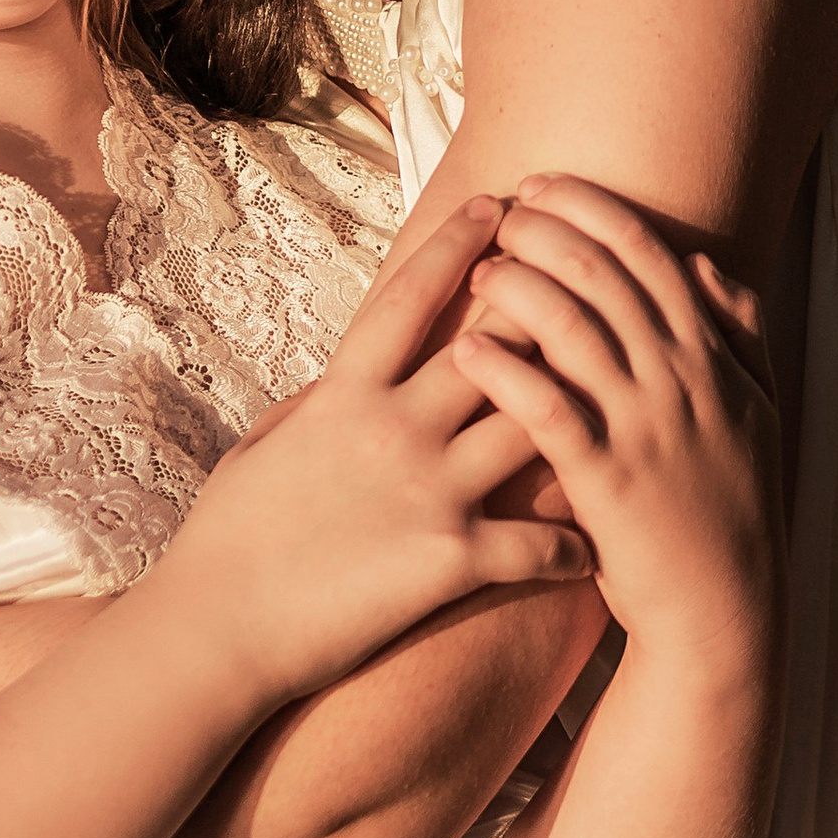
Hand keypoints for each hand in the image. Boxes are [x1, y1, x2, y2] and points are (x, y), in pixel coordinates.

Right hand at [148, 199, 593, 711]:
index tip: (496, 205)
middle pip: (496, 346)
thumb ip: (311, 406)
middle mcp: (394, 426)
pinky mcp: (450, 559)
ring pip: (535, 425)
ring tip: (622, 401)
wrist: (216, 631)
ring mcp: (428, 490)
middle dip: (546, 306)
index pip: (410, 296)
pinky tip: (596, 547)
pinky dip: (572, 545)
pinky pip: (537, 541)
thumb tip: (340, 380)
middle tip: (591, 280)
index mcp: (343, 393)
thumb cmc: (225, 543)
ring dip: (580, 412)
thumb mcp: (261, 447)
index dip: (457, 245)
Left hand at [452, 178, 777, 684]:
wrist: (726, 613)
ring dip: (519, 288)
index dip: (590, 206)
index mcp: (711, 357)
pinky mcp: (608, 484)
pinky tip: (465, 350)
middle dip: (544, 230)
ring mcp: (645, 430)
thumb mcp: (756, 410)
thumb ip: (739, 333)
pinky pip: (548, 411)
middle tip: (498, 212)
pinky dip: (506, 372)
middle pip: (604, 275)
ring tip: (478, 271)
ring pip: (575, 330)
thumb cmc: (729, 508)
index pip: (648, 251)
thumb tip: (704, 265)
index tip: (541, 184)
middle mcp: (681, 380)